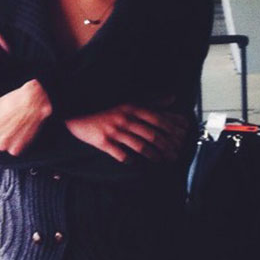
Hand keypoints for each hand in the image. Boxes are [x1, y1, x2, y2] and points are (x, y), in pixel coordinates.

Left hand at [0, 79, 51, 154]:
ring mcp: (2, 144)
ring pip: (4, 147)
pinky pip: (15, 150)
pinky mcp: (14, 149)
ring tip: (17, 126)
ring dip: (10, 140)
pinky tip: (23, 132)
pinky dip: (19, 144)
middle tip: (11, 124)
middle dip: (0, 136)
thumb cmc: (12, 101)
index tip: (0, 125)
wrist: (32, 101)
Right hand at [64, 105, 187, 162]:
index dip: (172, 128)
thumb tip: (173, 97)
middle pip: (151, 134)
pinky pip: (120, 154)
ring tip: (161, 160)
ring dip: (153, 155)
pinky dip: (130, 160)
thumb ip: (152, 101)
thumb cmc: (108, 110)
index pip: (158, 118)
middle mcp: (124, 118)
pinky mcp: (103, 142)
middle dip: (166, 146)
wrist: (78, 114)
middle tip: (175, 154)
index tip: (182, 137)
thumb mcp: (130, 102)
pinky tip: (135, 163)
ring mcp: (114, 131)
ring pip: (139, 145)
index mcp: (132, 107)